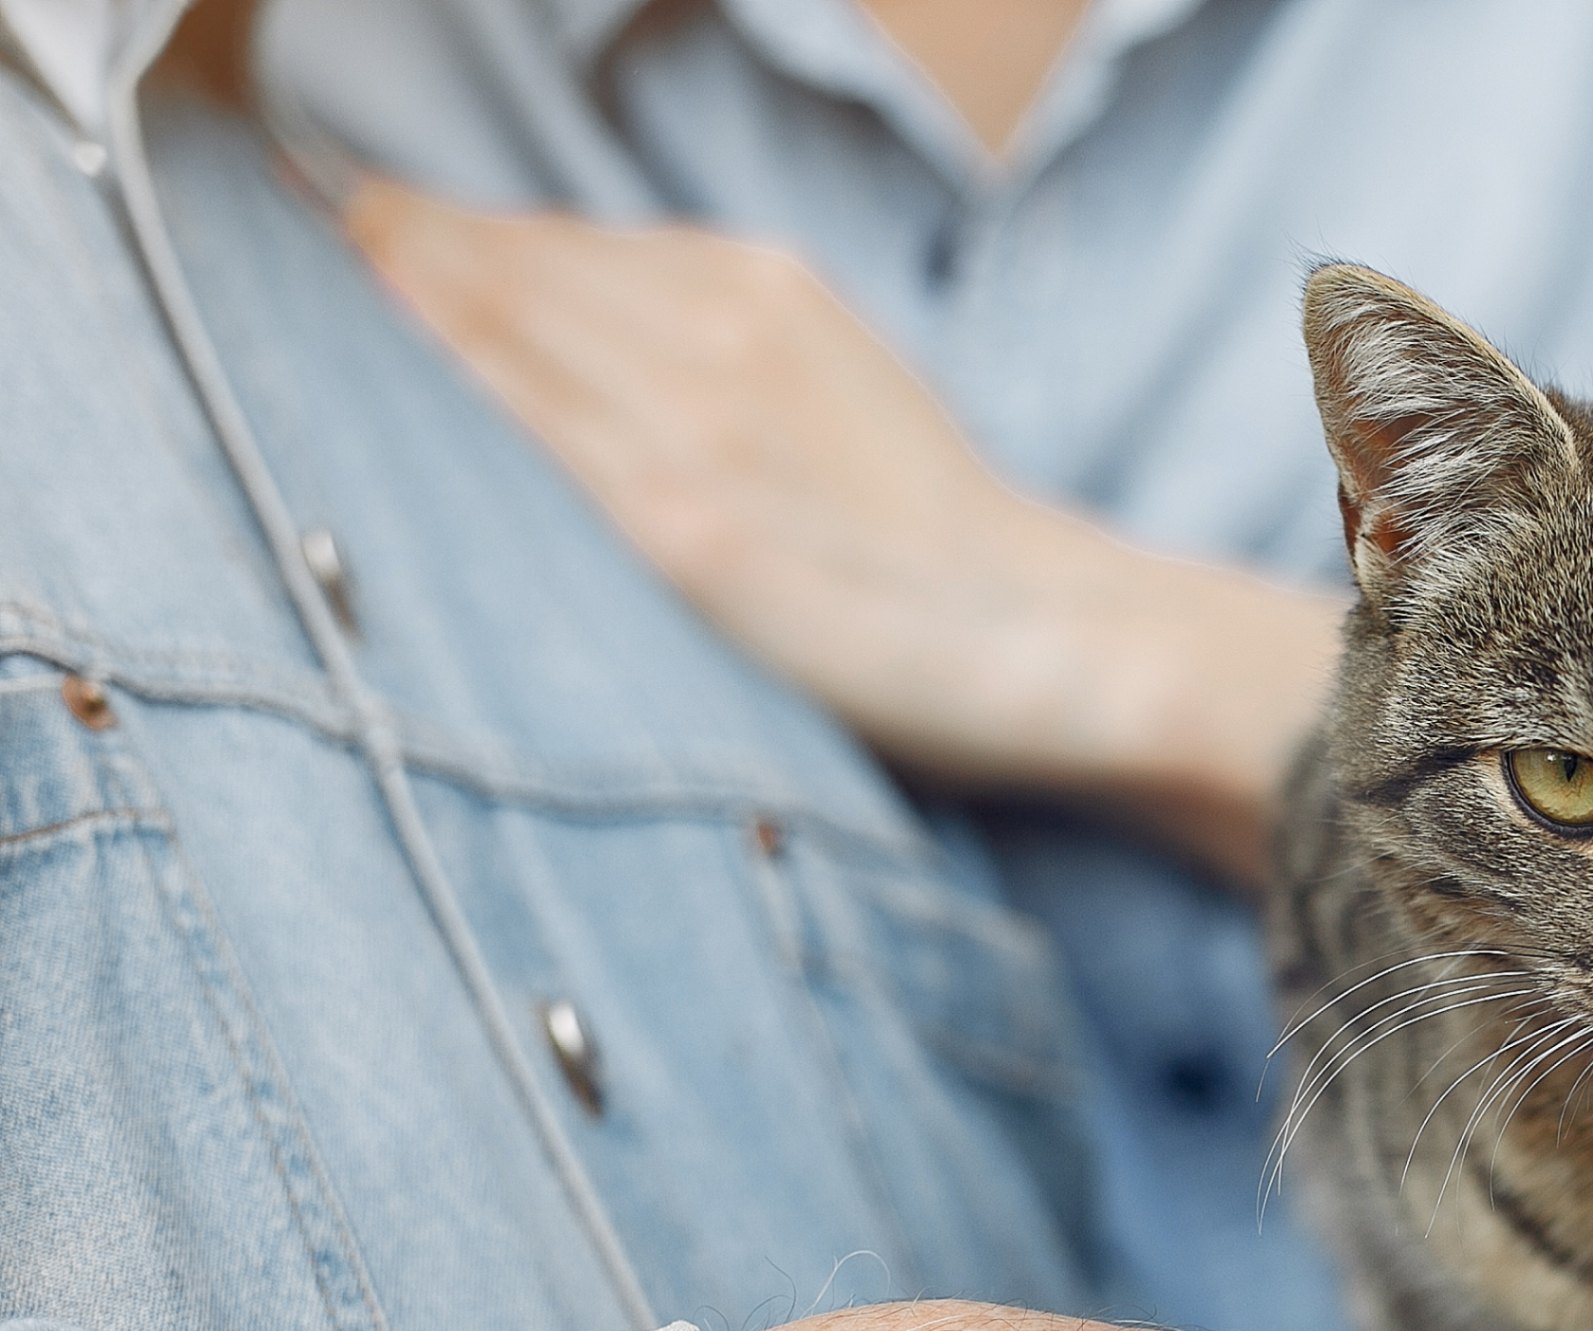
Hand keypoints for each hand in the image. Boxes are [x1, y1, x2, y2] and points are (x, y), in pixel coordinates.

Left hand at [345, 183, 1342, 887]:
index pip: (568, 242)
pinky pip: (534, 416)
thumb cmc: (951, 551)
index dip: (457, 224)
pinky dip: (448, 352)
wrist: (1056, 637)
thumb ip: (738, 374)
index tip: (363, 202)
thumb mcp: (848, 406)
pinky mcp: (686, 519)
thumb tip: (627, 373)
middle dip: (403, 226)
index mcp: (765, 291)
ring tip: (309, 225)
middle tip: (291, 186)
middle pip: (517, 259)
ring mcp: (695, 419)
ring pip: (509, 312)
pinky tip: (377, 309)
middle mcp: (718, 326)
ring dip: (403, 266)